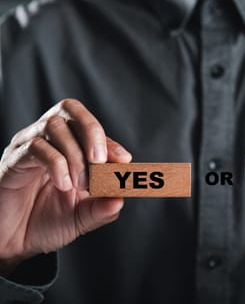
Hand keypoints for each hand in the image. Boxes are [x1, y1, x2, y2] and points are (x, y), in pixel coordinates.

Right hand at [0, 99, 131, 273]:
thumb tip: (120, 198)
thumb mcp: (82, 217)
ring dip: (75, 154)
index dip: (110, 141)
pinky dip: (56, 164)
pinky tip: (63, 185)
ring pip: (55, 126)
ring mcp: (29, 146)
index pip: (91, 129)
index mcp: (70, 147)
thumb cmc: (46, 223)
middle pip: (71, 109)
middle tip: (100, 160)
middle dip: (92, 131)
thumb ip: (102, 208)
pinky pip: (36, 147)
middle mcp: (49, 140)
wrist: (12, 243)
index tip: (123, 160)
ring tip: (80, 184)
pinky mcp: (13, 159)